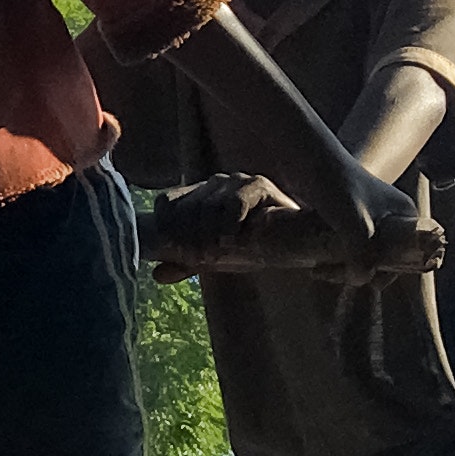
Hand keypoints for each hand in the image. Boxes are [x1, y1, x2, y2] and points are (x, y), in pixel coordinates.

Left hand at [141, 174, 289, 280]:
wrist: (296, 244)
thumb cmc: (255, 248)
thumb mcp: (215, 258)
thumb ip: (186, 264)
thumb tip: (157, 274)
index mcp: (198, 195)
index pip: (166, 203)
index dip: (166, 228)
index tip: (177, 253)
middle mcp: (213, 183)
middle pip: (184, 207)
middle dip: (187, 238)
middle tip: (197, 259)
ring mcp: (236, 181)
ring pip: (206, 207)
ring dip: (207, 236)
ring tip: (215, 256)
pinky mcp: (258, 184)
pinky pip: (235, 202)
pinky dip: (230, 225)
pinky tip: (234, 241)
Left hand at [319, 163, 446, 282]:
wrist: (304, 158)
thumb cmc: (337, 184)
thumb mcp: (356, 222)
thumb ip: (362, 253)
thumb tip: (362, 280)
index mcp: (404, 216)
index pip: (413, 254)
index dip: (394, 271)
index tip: (371, 282)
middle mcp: (388, 218)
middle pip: (383, 258)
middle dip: (361, 272)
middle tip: (334, 276)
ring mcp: (363, 219)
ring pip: (359, 254)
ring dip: (342, 267)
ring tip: (319, 271)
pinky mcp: (340, 220)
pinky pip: (341, 247)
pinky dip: (330, 257)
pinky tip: (315, 262)